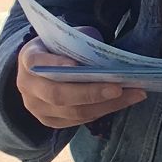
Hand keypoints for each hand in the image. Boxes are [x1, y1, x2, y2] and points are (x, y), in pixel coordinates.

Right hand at [15, 33, 143, 130]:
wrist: (42, 71)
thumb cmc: (60, 50)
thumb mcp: (64, 39)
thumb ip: (79, 43)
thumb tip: (108, 55)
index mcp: (28, 59)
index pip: (36, 61)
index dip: (54, 63)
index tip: (76, 64)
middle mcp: (28, 86)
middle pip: (58, 94)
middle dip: (91, 92)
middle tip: (119, 87)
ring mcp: (37, 107)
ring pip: (73, 112)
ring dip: (107, 105)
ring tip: (134, 94)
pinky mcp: (50, 122)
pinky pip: (79, 121)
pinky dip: (104, 111)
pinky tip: (124, 101)